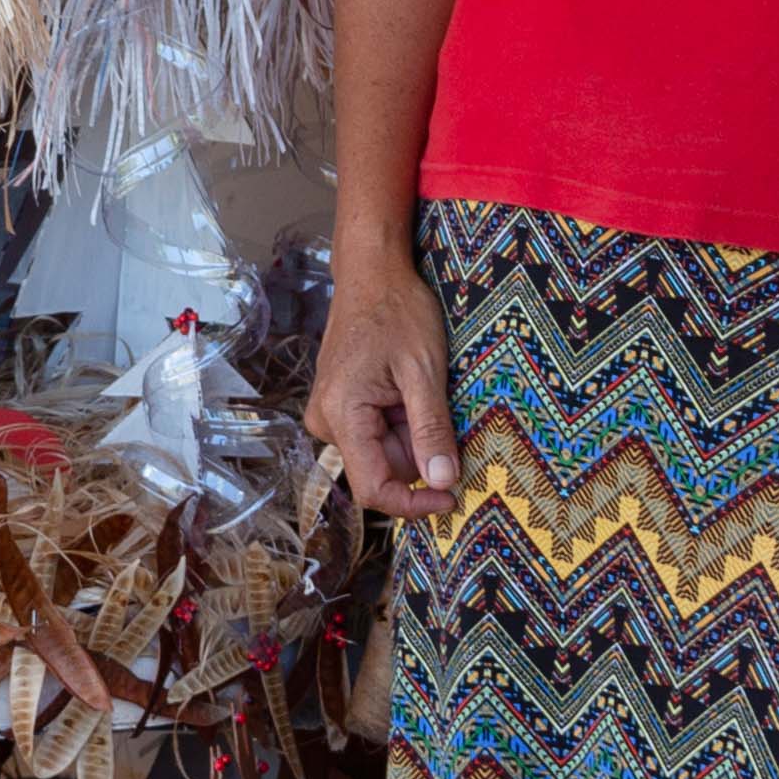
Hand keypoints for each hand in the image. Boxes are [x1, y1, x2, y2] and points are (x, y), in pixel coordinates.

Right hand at [309, 261, 460, 520]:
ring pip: (381, 453)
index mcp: (341, 414)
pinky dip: (400, 423)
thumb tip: (443, 483)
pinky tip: (407, 389)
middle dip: (418, 452)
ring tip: (419, 389)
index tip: (452, 497)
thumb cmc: (397, 312)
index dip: (414, 504)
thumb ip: (431, 429)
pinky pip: (374, 434)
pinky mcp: (338, 407)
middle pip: (381, 470)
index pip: (373, 489)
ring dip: (410, 435)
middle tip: (438, 408)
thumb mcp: (424, 370)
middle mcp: (325, 421)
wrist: (371, 274)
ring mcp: (329, 413)